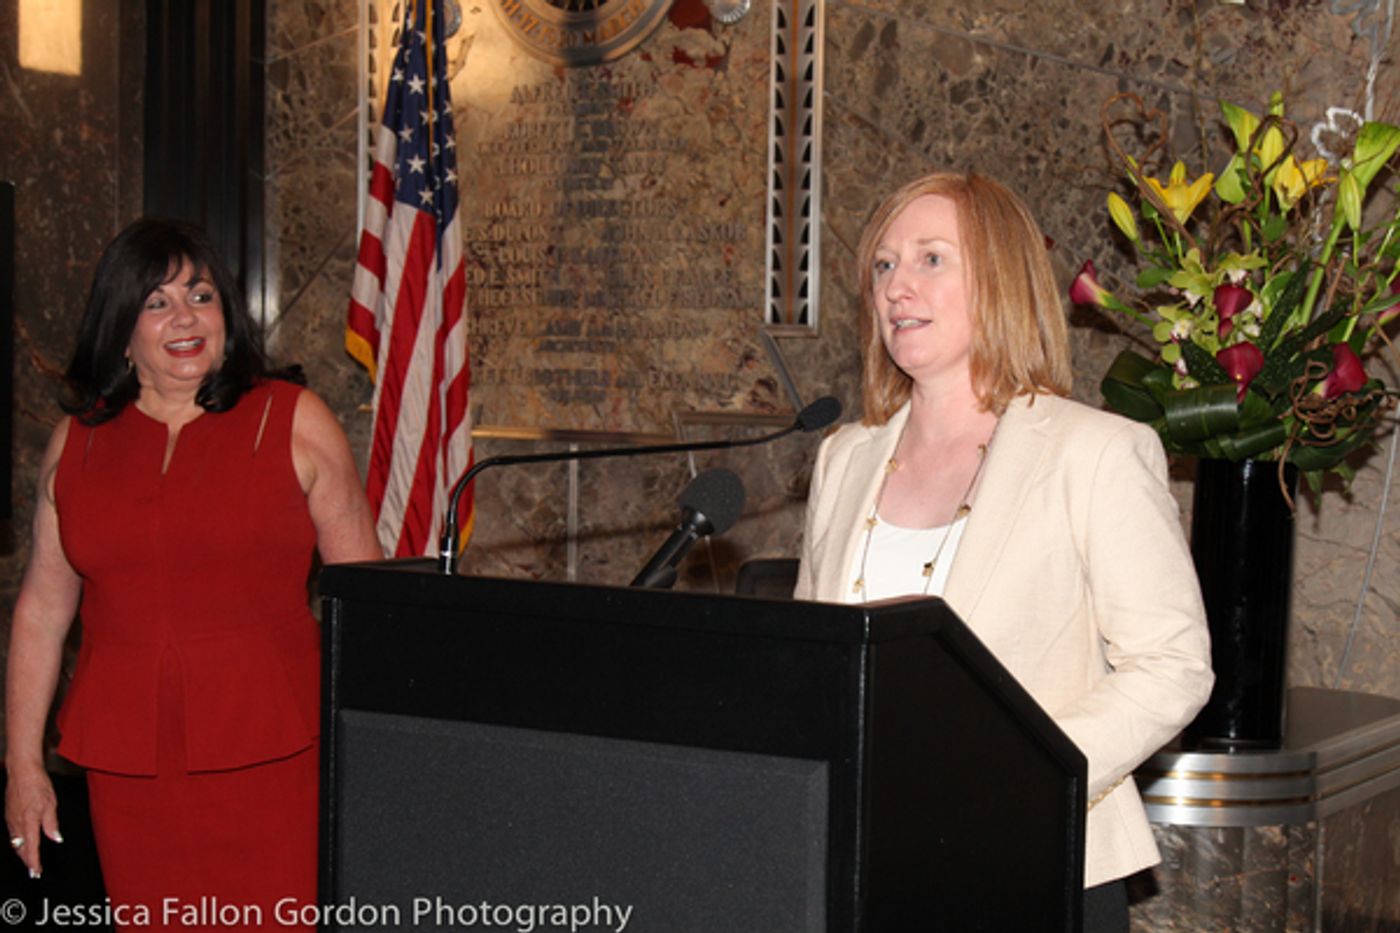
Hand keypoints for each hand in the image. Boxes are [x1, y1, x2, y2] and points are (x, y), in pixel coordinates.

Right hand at [4, 763, 61, 877]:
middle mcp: (17, 824)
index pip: (31, 848)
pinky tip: (21, 843)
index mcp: (29, 823)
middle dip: (27, 861)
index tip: (36, 872)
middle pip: (21, 849)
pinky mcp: (9, 815)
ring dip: (21, 853)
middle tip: (33, 871)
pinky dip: (17, 842)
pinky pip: (12, 833)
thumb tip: (56, 839)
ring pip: (15, 842)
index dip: (34, 862)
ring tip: (28, 861)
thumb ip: (52, 824)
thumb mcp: (51, 804)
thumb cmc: (38, 785)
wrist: (22, 772)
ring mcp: (11, 820)